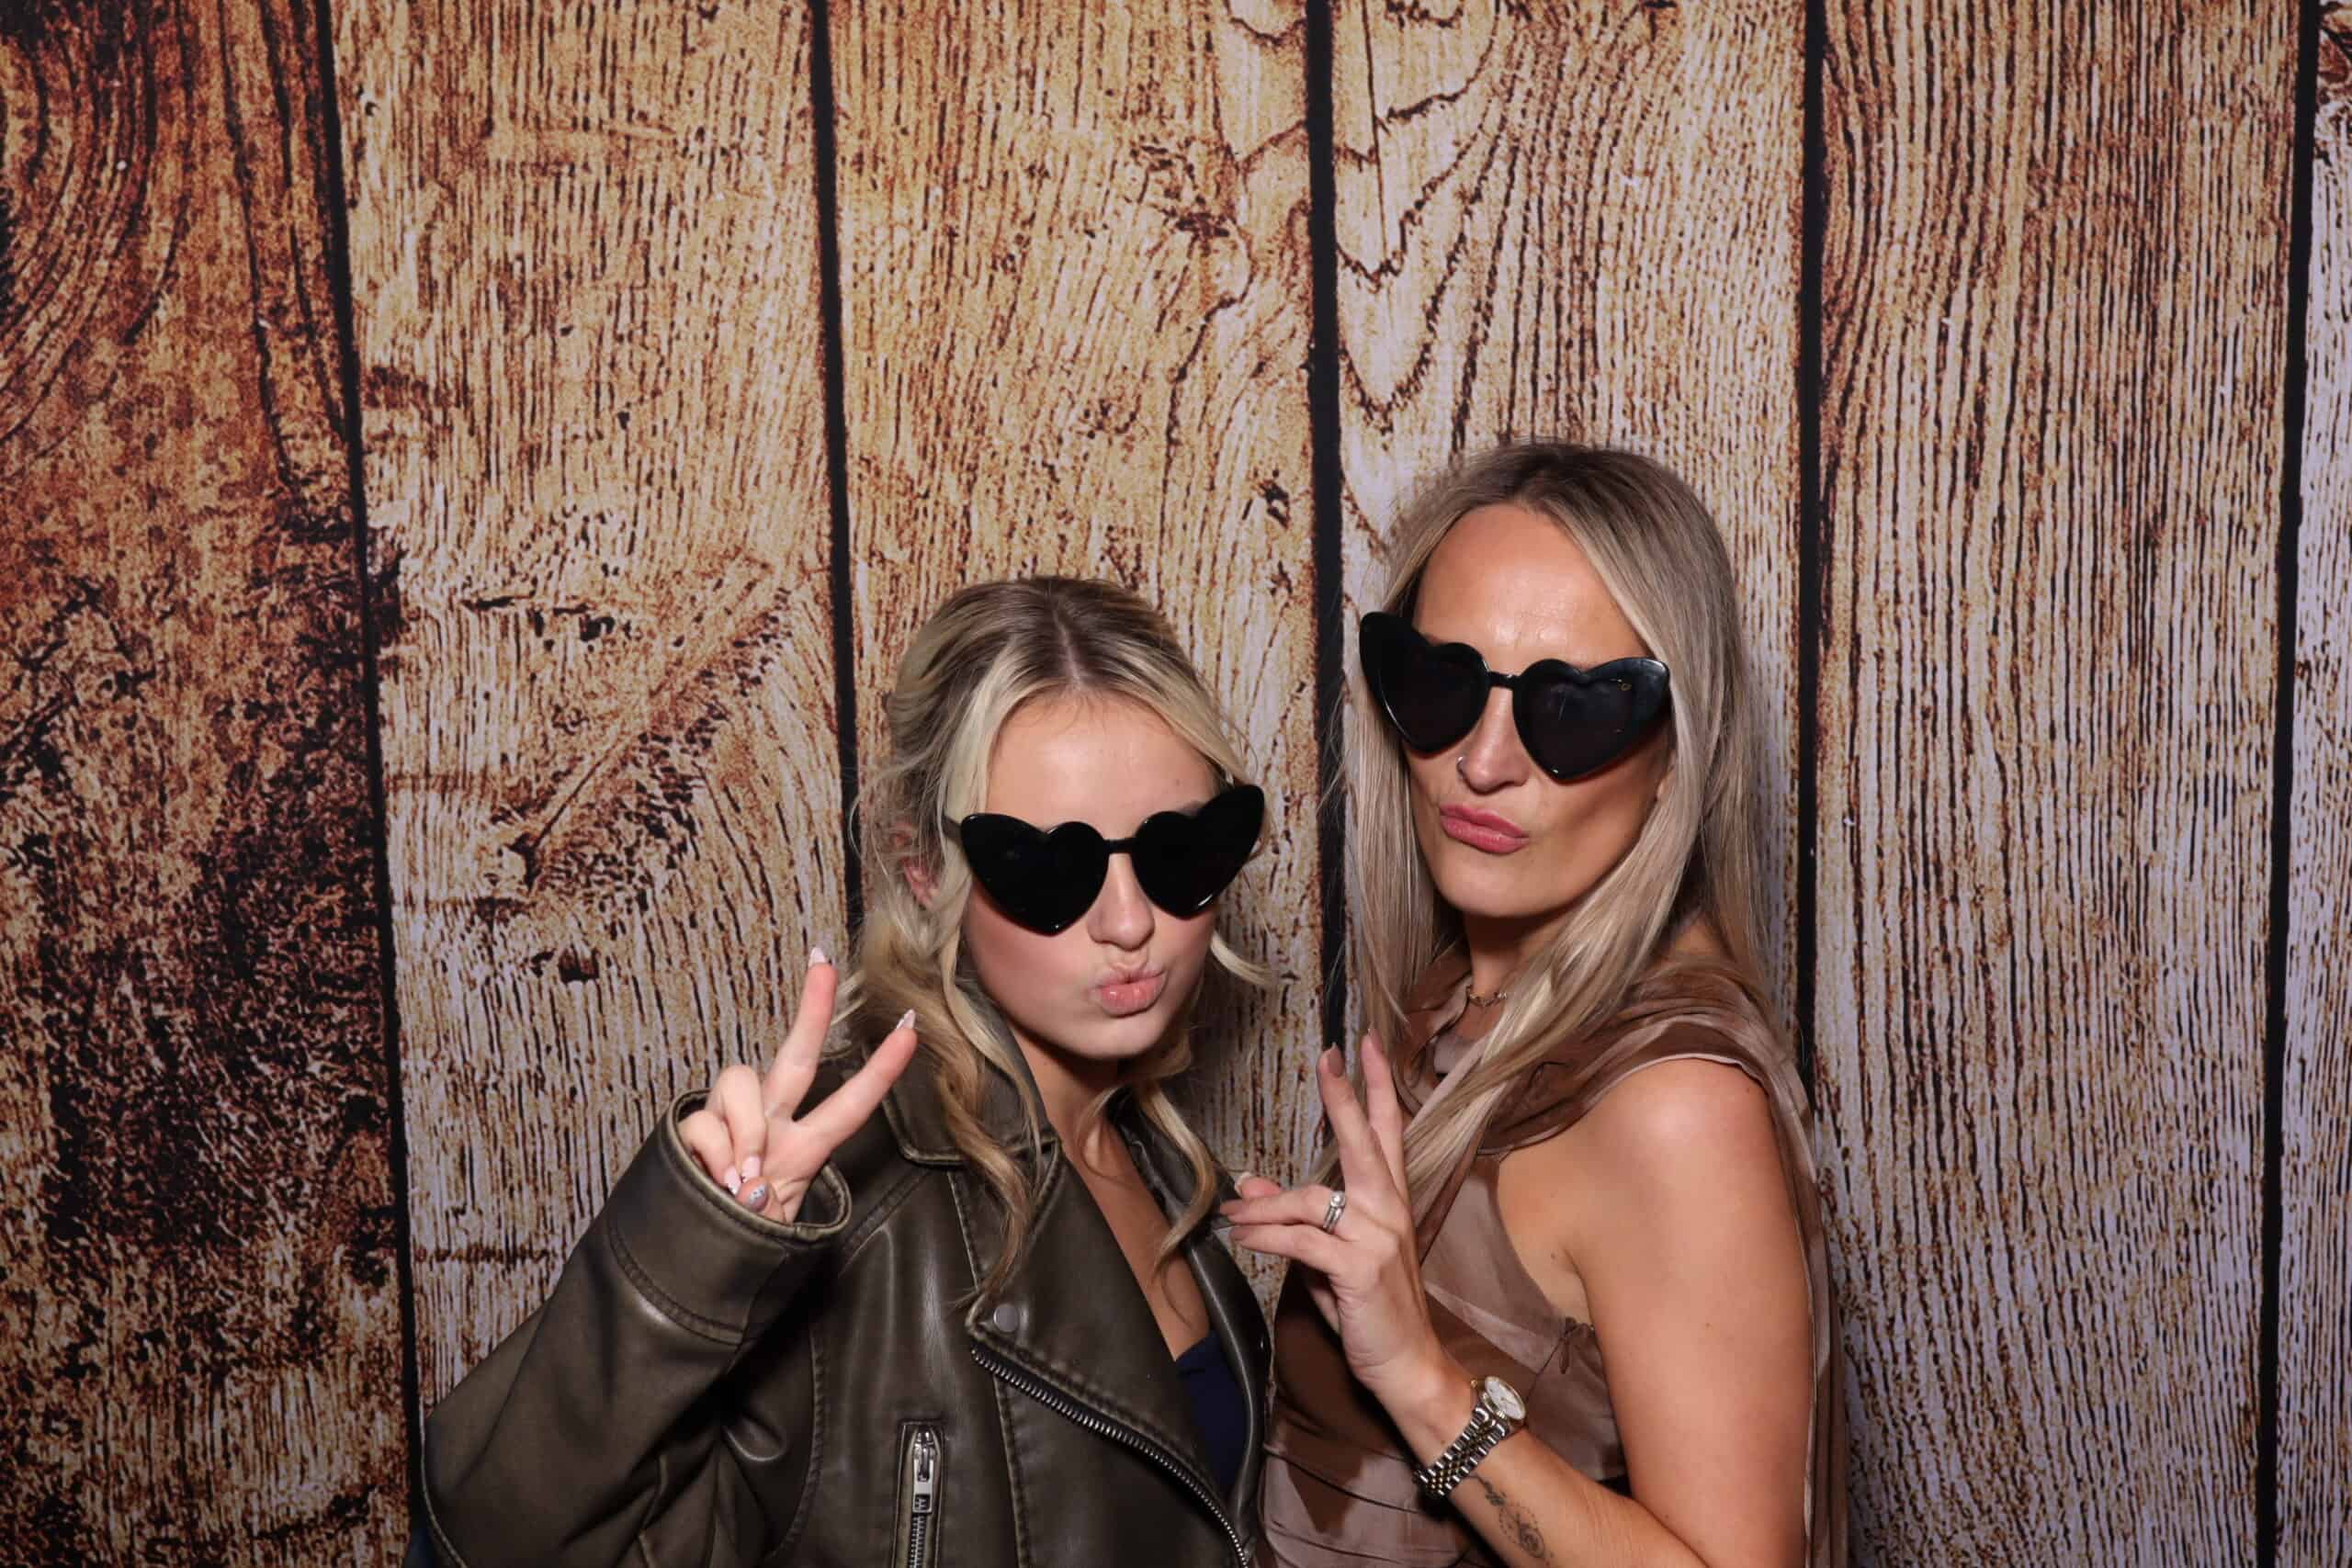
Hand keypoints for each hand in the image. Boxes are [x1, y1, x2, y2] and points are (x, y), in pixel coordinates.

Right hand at [678, 948, 917, 1223]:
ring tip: (744, 1178)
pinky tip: (718, 1182)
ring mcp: (730, 1126)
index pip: (849, 1104)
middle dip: (812, 1008)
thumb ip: (764, 1200)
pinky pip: (705, 1125)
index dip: (882, 1070)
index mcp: (802, 1149)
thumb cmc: (737, 1242)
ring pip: (740, 1081)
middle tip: (824, 963)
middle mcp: (770, 1126)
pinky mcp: (690, 1132)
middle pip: (794, 1057)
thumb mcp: (770, 1228)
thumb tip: (747, 1180)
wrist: (688, 1266)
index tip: (913, 1027)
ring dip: (745, 1130)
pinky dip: (715, 1153)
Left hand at [1220, 1034, 1455, 1411]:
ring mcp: (1378, 1237)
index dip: (1376, 1086)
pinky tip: (1243, 1238)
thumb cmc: (1370, 1308)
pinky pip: (1301, 1242)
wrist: (1407, 1364)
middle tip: (1327, 1057)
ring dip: (1263, 1207)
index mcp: (1391, 1200)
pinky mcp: (1360, 1268)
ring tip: (1232, 1216)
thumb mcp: (1328, 1256)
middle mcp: (1390, 1209)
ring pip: (1310, 1200)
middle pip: (1365, 1142)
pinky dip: (1267, 1237)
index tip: (1363, 1044)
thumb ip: (1295, 1218)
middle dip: (1343, 1097)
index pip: (1389, 1131)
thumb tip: (1249, 1185)